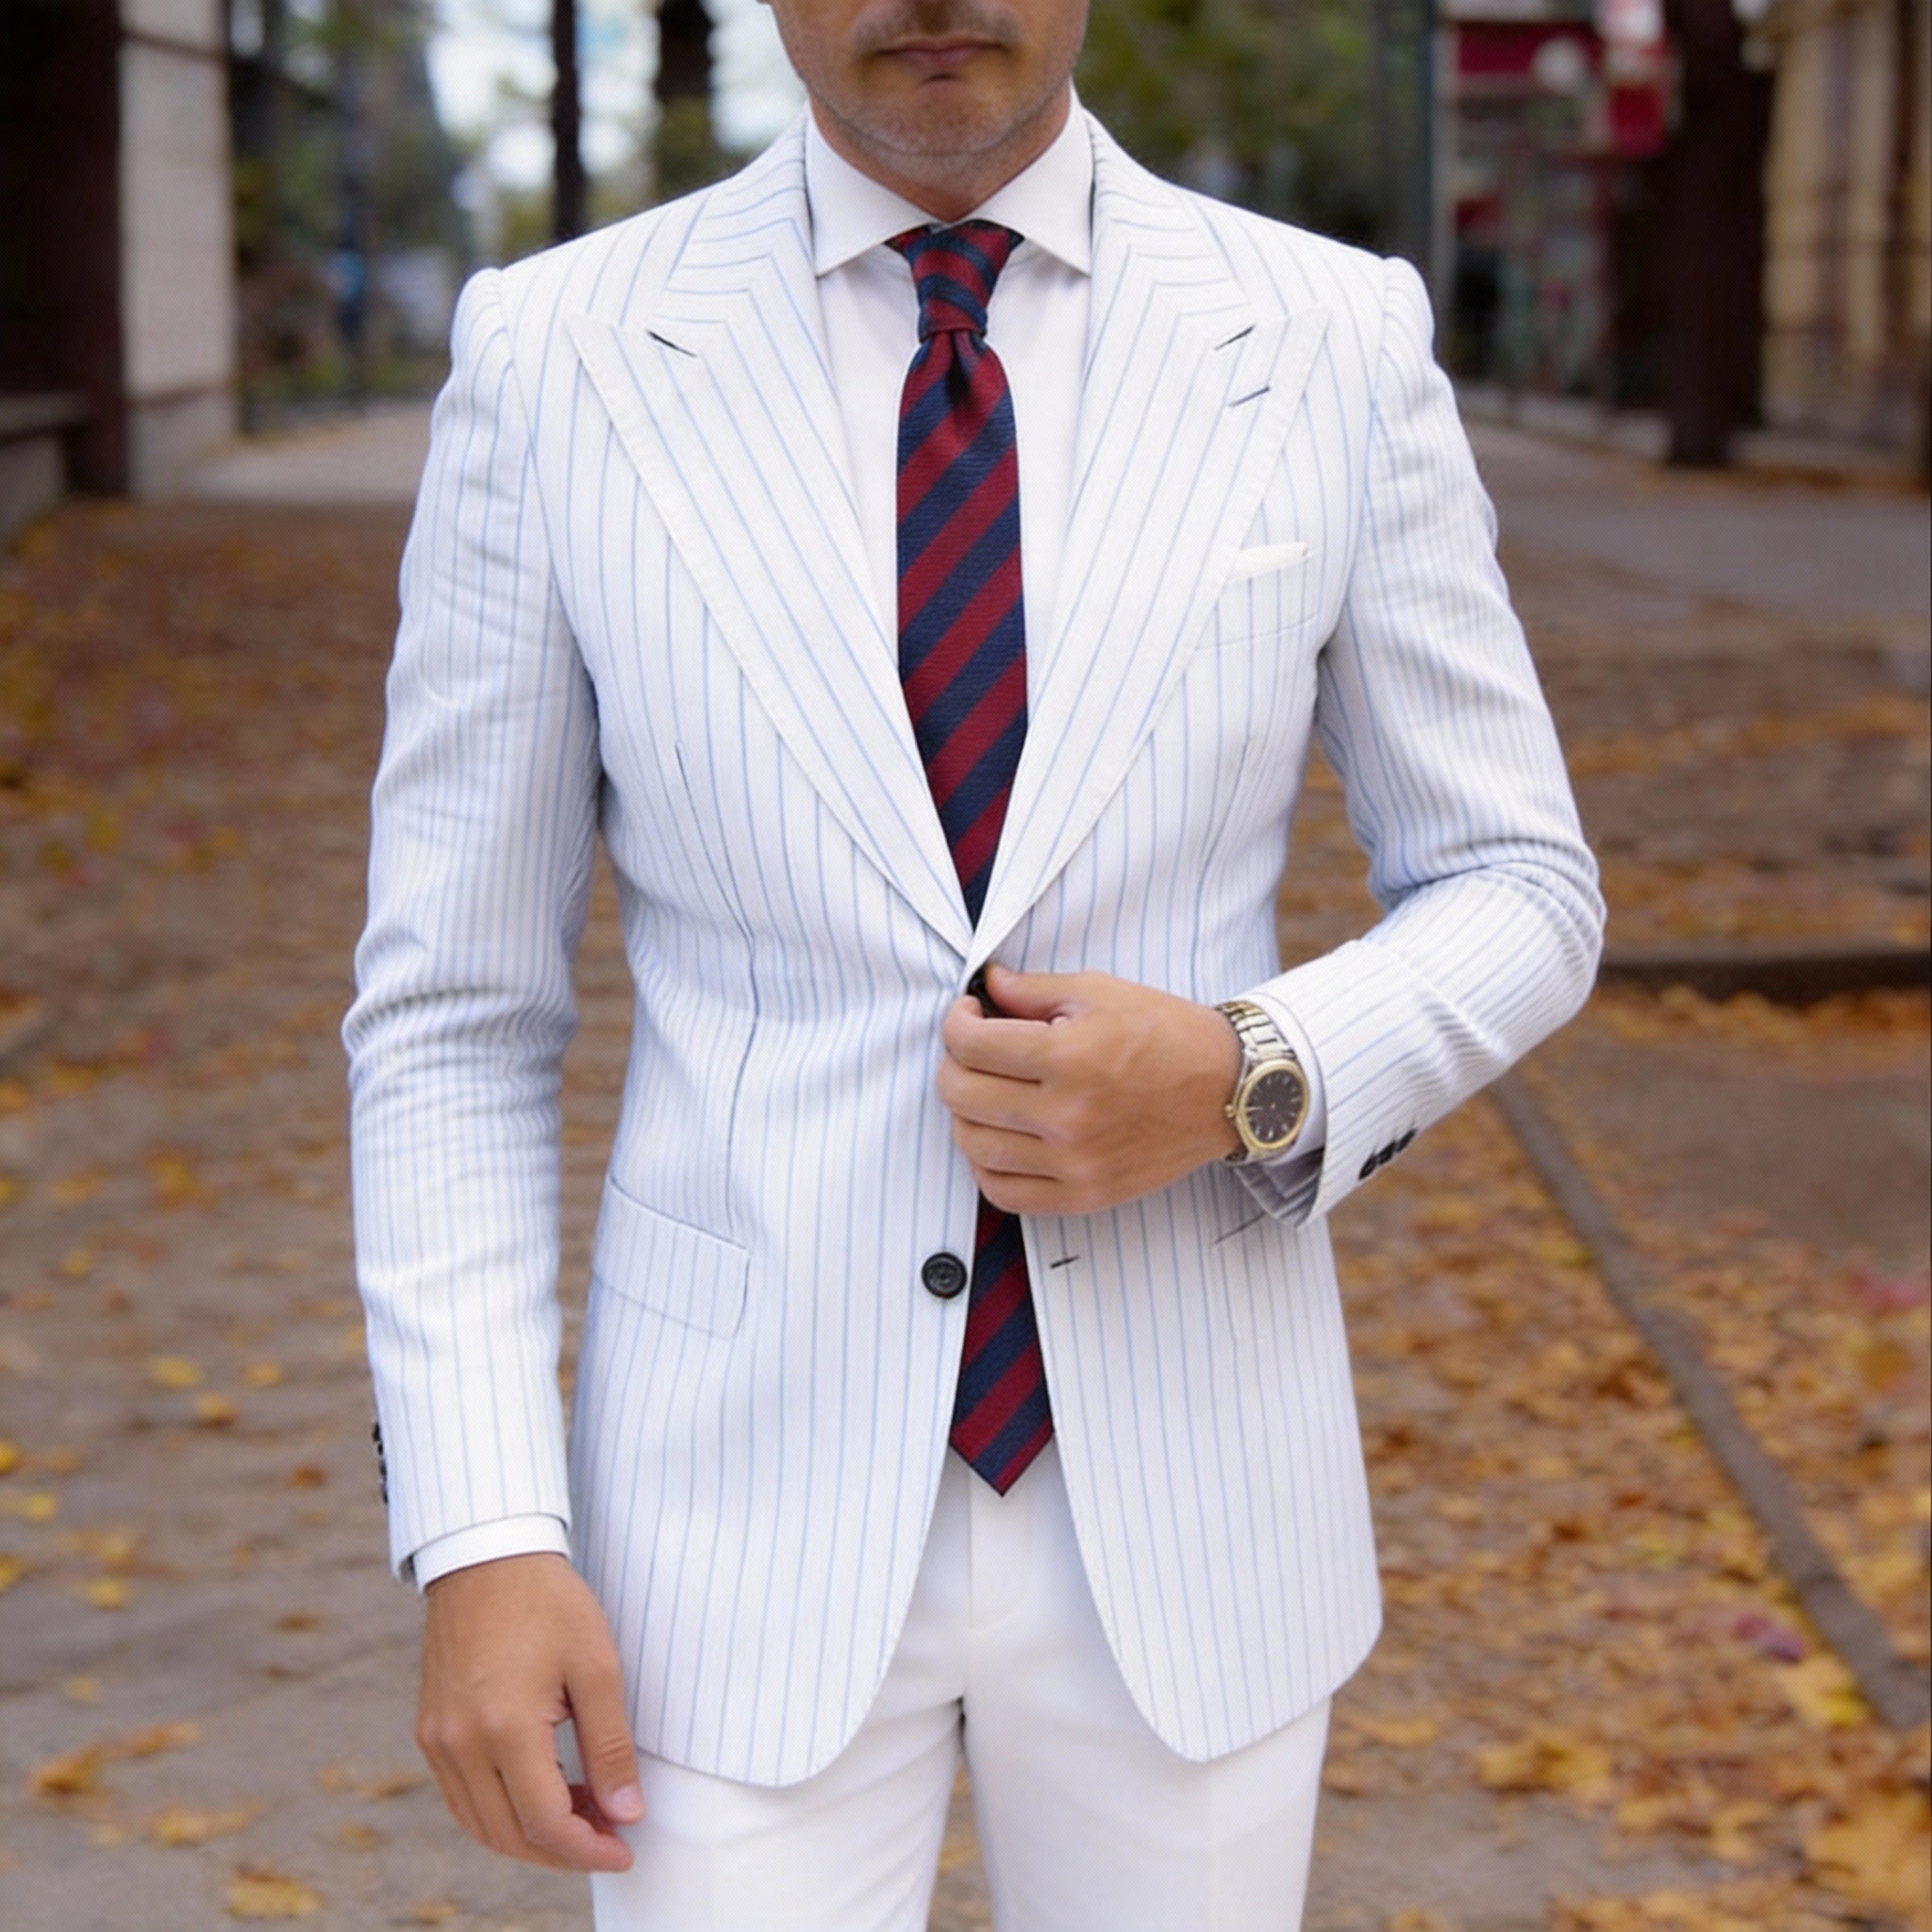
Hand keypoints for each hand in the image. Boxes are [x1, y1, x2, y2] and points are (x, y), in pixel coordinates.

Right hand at [417, 1552, 641, 1871]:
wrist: (488, 1556)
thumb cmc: (548, 1601)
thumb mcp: (597, 1666)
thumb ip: (611, 1745)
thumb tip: (626, 1811)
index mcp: (504, 1728)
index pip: (547, 1823)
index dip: (590, 1848)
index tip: (626, 1848)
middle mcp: (460, 1744)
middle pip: (511, 1835)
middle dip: (564, 1851)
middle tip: (609, 1837)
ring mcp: (438, 1740)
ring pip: (482, 1825)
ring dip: (531, 1837)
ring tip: (582, 1817)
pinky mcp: (430, 1730)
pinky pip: (462, 1797)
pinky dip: (500, 1812)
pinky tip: (540, 1794)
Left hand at [937, 964, 1242, 1215]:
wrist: (1227, 1089)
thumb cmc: (1167, 1034)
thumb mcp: (1101, 992)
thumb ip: (1033, 989)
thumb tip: (985, 985)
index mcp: (1070, 1056)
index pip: (971, 1044)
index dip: (956, 1022)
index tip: (969, 1016)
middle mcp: (1068, 1114)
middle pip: (962, 1095)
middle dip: (952, 1065)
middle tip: (970, 1051)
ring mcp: (1075, 1162)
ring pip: (975, 1146)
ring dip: (964, 1115)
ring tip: (984, 1093)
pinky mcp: (1085, 1194)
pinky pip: (1005, 1193)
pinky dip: (986, 1167)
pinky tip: (999, 1139)